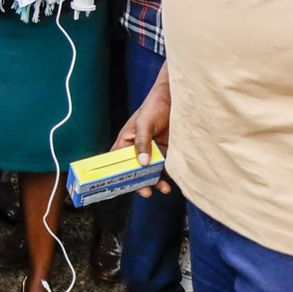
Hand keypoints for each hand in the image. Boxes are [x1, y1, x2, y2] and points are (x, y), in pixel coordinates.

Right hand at [112, 72, 171, 196]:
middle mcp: (138, 148)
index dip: (117, 173)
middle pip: (134, 170)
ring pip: (150, 171)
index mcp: (126, 140)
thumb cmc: (154, 106)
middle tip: (145, 191)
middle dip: (139, 182)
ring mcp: (153, 150)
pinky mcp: (166, 151)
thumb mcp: (144, 123)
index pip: (117, 160)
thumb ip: (142, 142)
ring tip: (163, 188)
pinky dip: (166, 176)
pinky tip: (170, 182)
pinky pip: (164, 168)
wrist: (176, 100)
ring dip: (155, 181)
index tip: (121, 185)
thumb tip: (143, 163)